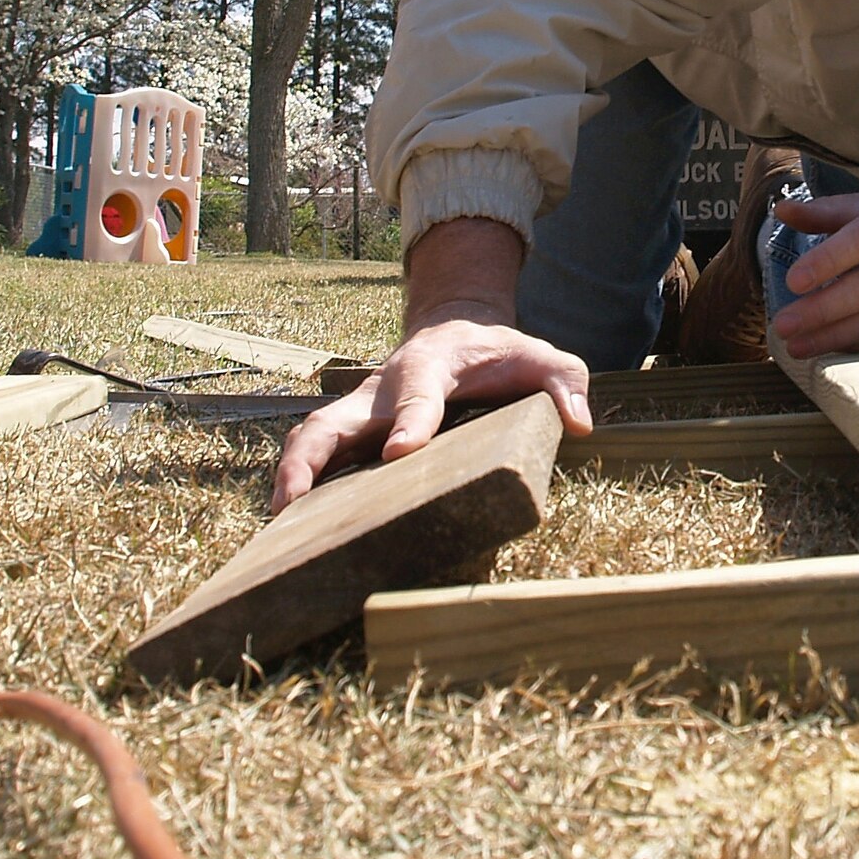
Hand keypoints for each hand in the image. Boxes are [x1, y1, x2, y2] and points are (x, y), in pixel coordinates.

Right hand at [270, 216, 591, 512]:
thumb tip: (580, 423)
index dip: (411, 421)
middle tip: (293, 501)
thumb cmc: (501, 354)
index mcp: (430, 366)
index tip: (401, 452)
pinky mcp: (354, 431)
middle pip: (334, 418)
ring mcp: (362, 410)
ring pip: (313, 436)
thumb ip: (565, 382)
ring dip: (292, 474)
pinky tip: (293, 528)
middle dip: (312, 456)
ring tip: (278, 523)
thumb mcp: (542, 357)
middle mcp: (383, 389)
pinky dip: (299, 482)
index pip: (419, 395)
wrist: (459, 330)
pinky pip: (318, 453)